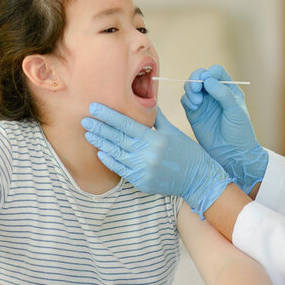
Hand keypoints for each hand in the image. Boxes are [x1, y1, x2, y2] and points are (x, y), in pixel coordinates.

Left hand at [81, 103, 231, 218]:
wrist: (198, 179)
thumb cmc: (187, 152)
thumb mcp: (173, 131)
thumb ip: (156, 118)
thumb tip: (145, 102)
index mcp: (154, 138)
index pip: (125, 124)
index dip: (108, 115)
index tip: (95, 107)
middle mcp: (147, 154)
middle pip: (117, 138)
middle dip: (99, 128)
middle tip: (85, 119)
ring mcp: (143, 169)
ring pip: (116, 154)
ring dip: (101, 143)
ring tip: (89, 134)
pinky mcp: (141, 182)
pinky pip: (121, 170)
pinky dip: (110, 160)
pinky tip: (101, 152)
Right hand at [181, 65, 267, 193]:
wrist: (232, 154)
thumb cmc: (239, 132)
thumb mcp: (235, 110)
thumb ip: (223, 94)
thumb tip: (207, 80)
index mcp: (228, 89)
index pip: (216, 72)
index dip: (210, 72)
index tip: (207, 79)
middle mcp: (214, 93)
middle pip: (200, 77)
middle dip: (196, 79)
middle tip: (196, 88)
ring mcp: (203, 103)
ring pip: (191, 87)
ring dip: (190, 90)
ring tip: (197, 102)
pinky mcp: (194, 113)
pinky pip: (185, 100)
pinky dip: (187, 100)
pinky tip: (194, 107)